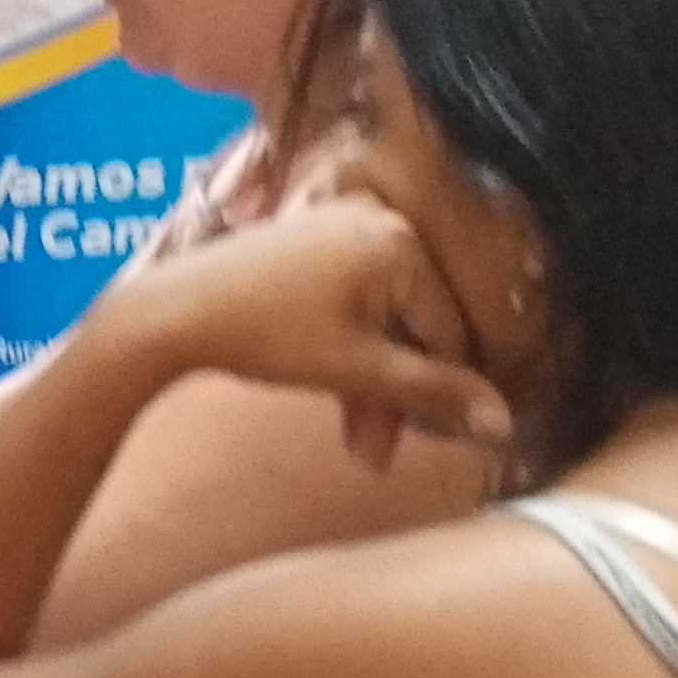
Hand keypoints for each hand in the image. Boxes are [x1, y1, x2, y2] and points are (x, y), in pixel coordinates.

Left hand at [95, 198, 509, 467]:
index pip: (448, 331)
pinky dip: (346, 347)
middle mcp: (378, 221)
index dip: (438, 394)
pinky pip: (350, 299)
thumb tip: (503, 422)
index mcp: (401, 244)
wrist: (173, 312)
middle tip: (374, 456)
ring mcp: (340, 226)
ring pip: (378, 318)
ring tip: (353, 441)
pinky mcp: (308, 239)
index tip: (426, 442)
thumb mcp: (359, 369)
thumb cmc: (268, 335)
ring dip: (369, 381)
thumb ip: (433, 394)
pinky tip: (333, 390)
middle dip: (394, 396)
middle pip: (412, 325)